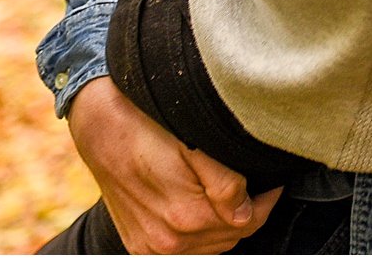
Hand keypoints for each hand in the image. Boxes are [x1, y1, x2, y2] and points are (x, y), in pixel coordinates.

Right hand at [66, 77, 279, 253]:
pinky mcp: (138, 243)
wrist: (99, 126)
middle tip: (255, 186)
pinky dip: (198, 236)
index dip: (266, 201)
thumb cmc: (146, 126)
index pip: (248, 222)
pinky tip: (202, 211)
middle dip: (247, 213)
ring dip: (223, 226)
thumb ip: (224, 181)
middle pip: (229, 237)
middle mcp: (168, 240)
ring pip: (208, 246)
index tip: (273, 182)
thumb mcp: (193, 142)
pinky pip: (182, 250)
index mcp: (187, 216)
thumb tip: (246, 211)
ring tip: (230, 196)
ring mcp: (150, 245)